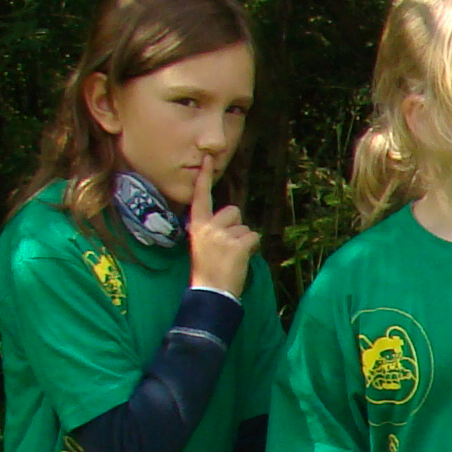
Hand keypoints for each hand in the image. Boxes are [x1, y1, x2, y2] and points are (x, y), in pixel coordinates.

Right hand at [186, 179, 259, 298]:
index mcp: (197, 225)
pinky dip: (253, 247)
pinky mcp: (237, 244)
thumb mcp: (201, 245)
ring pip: (245, 226)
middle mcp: (208, 226)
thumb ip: (211, 230)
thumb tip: (230, 221)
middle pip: (233, 211)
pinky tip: (242, 259)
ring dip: (244, 240)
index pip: (200, 196)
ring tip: (232, 256)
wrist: (210, 292)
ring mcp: (222, 235)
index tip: (209, 158)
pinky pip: (254, 237)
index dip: (205, 177)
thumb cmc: (208, 270)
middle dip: (236, 226)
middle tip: (228, 247)